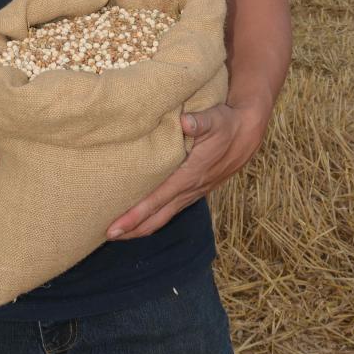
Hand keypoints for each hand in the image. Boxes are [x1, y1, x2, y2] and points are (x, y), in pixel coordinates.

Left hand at [105, 99, 269, 240]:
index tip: (114, 227)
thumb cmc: (226, 124)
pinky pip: (170, 210)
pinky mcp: (194, 190)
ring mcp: (192, 193)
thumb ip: (200, 121)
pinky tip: (142, 216)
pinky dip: (154, 217)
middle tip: (107, 234)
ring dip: (141, 226)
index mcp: (189, 175)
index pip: (156, 200)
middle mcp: (189, 189)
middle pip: (156, 218)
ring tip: (119, 231)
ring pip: (163, 217)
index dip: (134, 216)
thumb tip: (186, 121)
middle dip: (132, 230)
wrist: (246, 132)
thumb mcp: (216, 118)